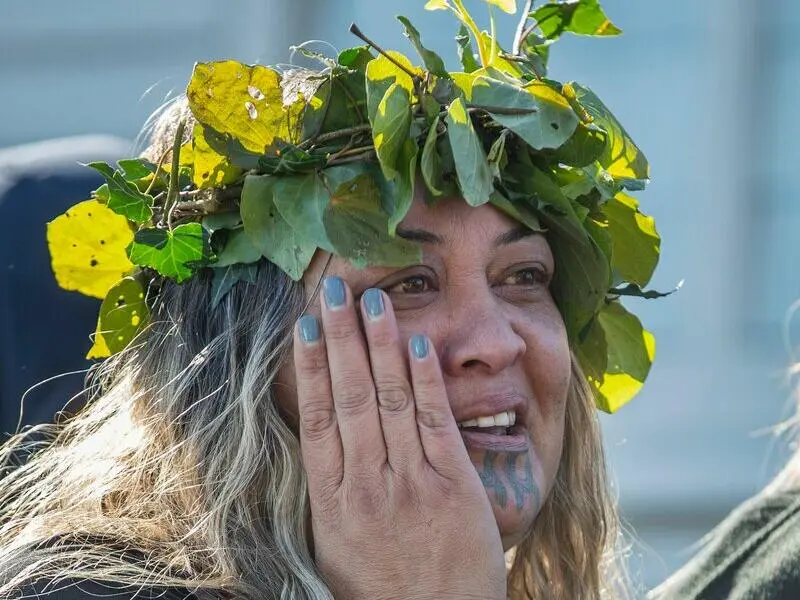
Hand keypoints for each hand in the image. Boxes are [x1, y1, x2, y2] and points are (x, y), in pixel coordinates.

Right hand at [293, 276, 506, 599]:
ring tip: (373, 303)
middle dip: (340, 339)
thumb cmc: (378, 590)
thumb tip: (318, 434)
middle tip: (334, 291)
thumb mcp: (334, 544)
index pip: (316, 417)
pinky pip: (435, 422)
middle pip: (350, 396)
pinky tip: (418, 344)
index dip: (309, 367)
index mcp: (331, 501)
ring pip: (390, 400)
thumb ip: (329, 488)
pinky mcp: (454, 486)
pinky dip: (425, 380)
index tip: (303, 327)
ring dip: (381, 346)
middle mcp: (367, 485)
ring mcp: (412, 483)